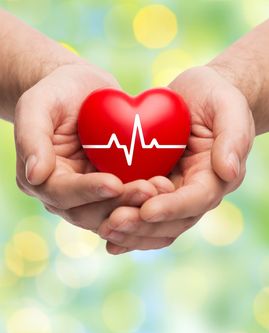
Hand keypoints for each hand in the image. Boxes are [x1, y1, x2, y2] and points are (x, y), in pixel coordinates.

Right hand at [14, 63, 164, 240]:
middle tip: (149, 190)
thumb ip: (31, 137)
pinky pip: (128, 200)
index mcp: (43, 178)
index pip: (62, 194)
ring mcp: (90, 193)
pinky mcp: (112, 186)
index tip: (114, 182)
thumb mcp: (37, 104)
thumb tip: (34, 175)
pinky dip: (145, 200)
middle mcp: (65, 193)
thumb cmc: (57, 92)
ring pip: (112, 212)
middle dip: (119, 203)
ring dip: (137, 205)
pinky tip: (166, 188)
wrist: (83, 91)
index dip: (87, 191)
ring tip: (161, 188)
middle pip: (89, 211)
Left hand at [98, 66, 254, 252]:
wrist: (195, 97)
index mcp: (215, 176)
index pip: (197, 199)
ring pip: (155, 225)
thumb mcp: (228, 107)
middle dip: (144, 225)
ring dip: (131, 232)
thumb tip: (229, 171)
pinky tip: (104, 231)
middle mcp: (194, 192)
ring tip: (104, 229)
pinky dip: (127, 226)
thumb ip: (233, 137)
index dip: (172, 207)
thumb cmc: (214, 97)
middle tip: (113, 223)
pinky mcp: (154, 187)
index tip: (147, 210)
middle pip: (173, 221)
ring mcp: (173, 192)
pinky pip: (141, 212)